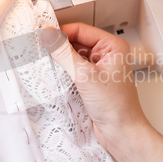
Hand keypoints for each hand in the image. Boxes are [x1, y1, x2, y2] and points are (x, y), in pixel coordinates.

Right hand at [40, 23, 149, 158]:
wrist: (121, 131)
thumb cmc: (116, 106)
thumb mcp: (85, 76)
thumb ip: (64, 53)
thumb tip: (49, 35)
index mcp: (113, 46)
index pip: (81, 30)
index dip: (61, 31)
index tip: (43, 35)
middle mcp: (108, 54)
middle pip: (77, 41)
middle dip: (60, 45)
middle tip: (41, 47)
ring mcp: (100, 68)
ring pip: (74, 55)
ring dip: (61, 59)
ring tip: (46, 60)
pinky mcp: (92, 80)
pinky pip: (75, 69)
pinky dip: (64, 70)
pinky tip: (54, 73)